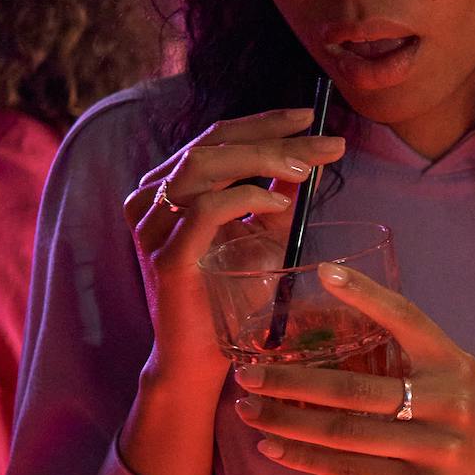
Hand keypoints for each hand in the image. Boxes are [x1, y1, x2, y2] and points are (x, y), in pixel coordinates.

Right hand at [121, 109, 347, 389]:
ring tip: (306, 167)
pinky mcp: (166, 256)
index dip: (264, 122)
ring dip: (262, 160)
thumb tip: (308, 158)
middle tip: (324, 138)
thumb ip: (277, 197)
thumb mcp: (261, 236)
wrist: (201, 358)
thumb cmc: (230, 296)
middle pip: (213, 144)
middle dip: (273, 136)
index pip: (216, 137)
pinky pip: (204, 210)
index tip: (311, 116)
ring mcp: (153, 226)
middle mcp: (150, 198)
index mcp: (168, 187)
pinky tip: (278, 204)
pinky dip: (244, 198)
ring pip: (204, 166)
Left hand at [230, 265, 474, 474]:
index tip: (323, 273)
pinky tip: (274, 447)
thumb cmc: (468, 416)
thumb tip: (329, 332)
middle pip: (356, 391)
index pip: (407, 318)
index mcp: (452, 363)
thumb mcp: (453, 374)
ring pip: (347, 434)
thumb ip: (407, 357)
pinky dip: (308, 460)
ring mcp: (436, 446)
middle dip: (292, 382)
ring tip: (248, 410)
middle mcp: (447, 401)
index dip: (366, 295)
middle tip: (246, 375)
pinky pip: (353, 470)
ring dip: (289, 422)